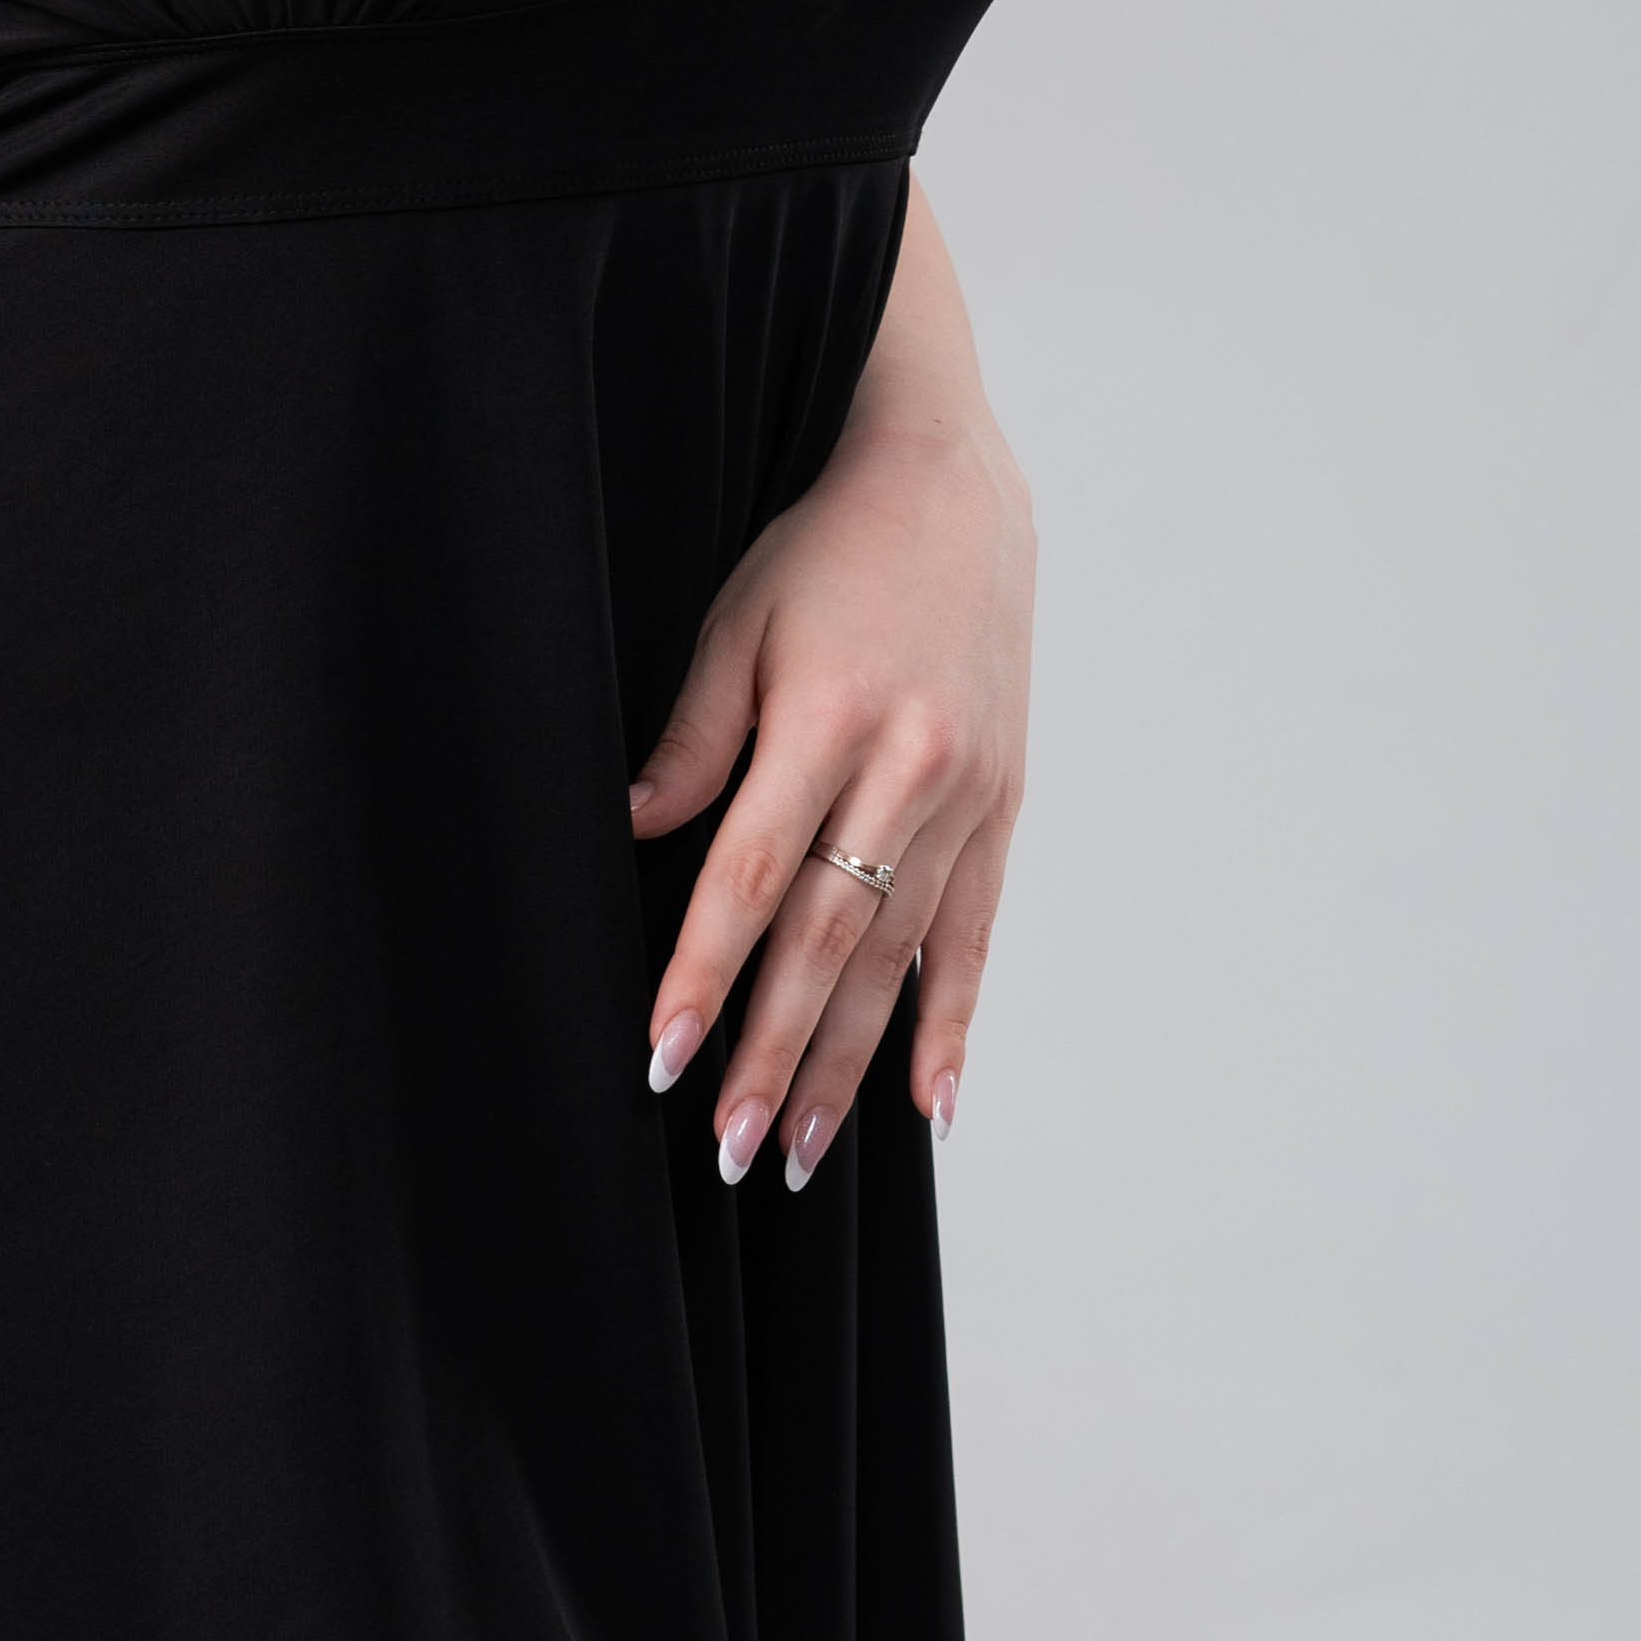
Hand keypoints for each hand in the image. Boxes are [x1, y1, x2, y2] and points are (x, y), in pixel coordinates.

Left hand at [632, 405, 1033, 1195]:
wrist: (954, 488)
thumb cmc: (826, 551)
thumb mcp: (740, 619)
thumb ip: (695, 735)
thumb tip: (636, 832)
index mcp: (832, 717)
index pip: (754, 874)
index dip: (706, 973)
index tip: (662, 1057)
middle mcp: (911, 765)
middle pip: (829, 936)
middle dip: (775, 1051)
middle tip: (732, 1148)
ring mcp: (969, 791)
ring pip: (899, 954)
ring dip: (850, 1062)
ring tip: (803, 1152)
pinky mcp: (1004, 803)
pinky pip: (977, 933)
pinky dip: (953, 1022)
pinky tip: (932, 1106)